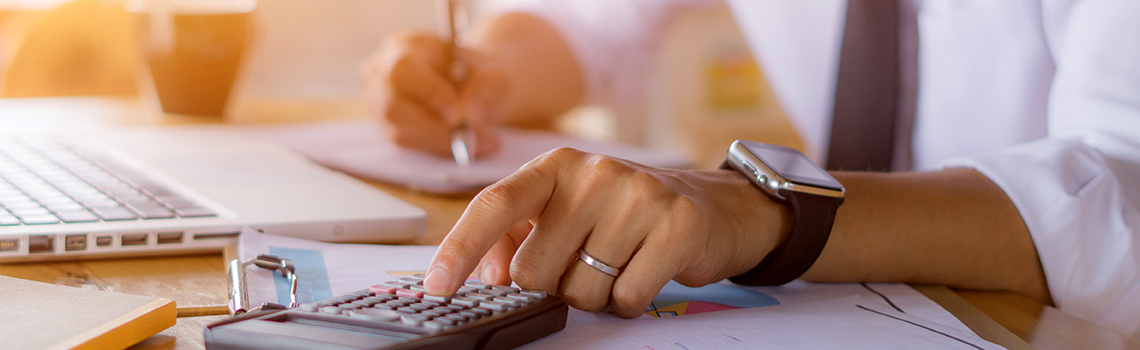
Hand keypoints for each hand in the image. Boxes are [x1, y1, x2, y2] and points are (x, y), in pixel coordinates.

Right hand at [360, 31, 507, 157]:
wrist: (474, 87)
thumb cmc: (478, 75)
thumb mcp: (491, 74)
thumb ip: (485, 89)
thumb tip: (471, 114)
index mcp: (404, 47)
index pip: (403, 71)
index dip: (428, 94)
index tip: (458, 115)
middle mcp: (381, 73)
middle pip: (393, 107)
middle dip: (436, 127)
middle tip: (476, 137)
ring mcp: (379, 103)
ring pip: (402, 132)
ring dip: (445, 141)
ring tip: (485, 141)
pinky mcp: (387, 127)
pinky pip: (410, 145)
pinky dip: (442, 148)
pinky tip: (470, 145)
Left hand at [422, 148, 792, 316]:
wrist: (713, 207)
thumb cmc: (625, 215)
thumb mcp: (568, 211)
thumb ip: (519, 237)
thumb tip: (489, 274)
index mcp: (556, 165)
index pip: (495, 205)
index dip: (460, 248)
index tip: (437, 286)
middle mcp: (594, 172)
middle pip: (534, 270)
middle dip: (554, 286)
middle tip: (584, 266)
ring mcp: (638, 196)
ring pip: (581, 292)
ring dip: (596, 297)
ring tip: (621, 265)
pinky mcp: (676, 226)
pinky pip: (626, 299)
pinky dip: (630, 302)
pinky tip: (645, 272)